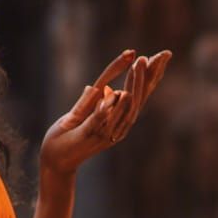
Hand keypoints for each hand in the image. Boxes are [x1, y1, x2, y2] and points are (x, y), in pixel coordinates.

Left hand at [39, 48, 171, 175]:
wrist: (54, 162)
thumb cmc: (65, 139)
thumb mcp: (77, 116)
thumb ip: (87, 102)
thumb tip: (93, 87)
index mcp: (116, 119)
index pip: (137, 94)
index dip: (150, 76)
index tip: (163, 55)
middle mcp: (116, 126)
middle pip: (137, 100)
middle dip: (148, 77)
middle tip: (159, 55)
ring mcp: (103, 132)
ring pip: (123, 109)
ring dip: (133, 86)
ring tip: (140, 65)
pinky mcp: (87, 136)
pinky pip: (99, 121)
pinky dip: (108, 108)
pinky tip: (118, 92)